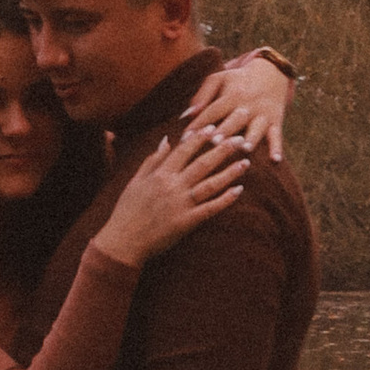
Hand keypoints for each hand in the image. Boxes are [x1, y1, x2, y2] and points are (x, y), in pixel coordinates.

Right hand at [92, 120, 247, 267]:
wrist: (123, 242)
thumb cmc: (126, 211)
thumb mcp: (135, 181)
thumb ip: (152, 160)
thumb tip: (166, 140)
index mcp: (159, 175)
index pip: (184, 150)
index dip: (201, 138)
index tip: (215, 127)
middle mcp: (172, 186)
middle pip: (202, 163)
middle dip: (222, 149)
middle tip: (239, 138)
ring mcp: (180, 204)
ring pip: (210, 184)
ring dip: (229, 172)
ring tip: (246, 162)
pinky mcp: (186, 222)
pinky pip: (210, 209)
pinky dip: (225, 200)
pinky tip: (239, 191)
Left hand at [197, 52, 292, 164]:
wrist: (271, 72)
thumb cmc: (237, 80)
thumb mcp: (219, 79)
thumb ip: (202, 95)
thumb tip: (187, 114)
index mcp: (231, 95)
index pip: (213, 110)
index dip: (200, 123)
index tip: (186, 138)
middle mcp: (247, 105)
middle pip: (235, 119)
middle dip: (226, 130)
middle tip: (214, 142)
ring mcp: (262, 114)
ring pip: (257, 127)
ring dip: (252, 138)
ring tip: (245, 148)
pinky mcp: (275, 121)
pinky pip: (277, 135)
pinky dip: (277, 147)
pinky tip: (275, 160)